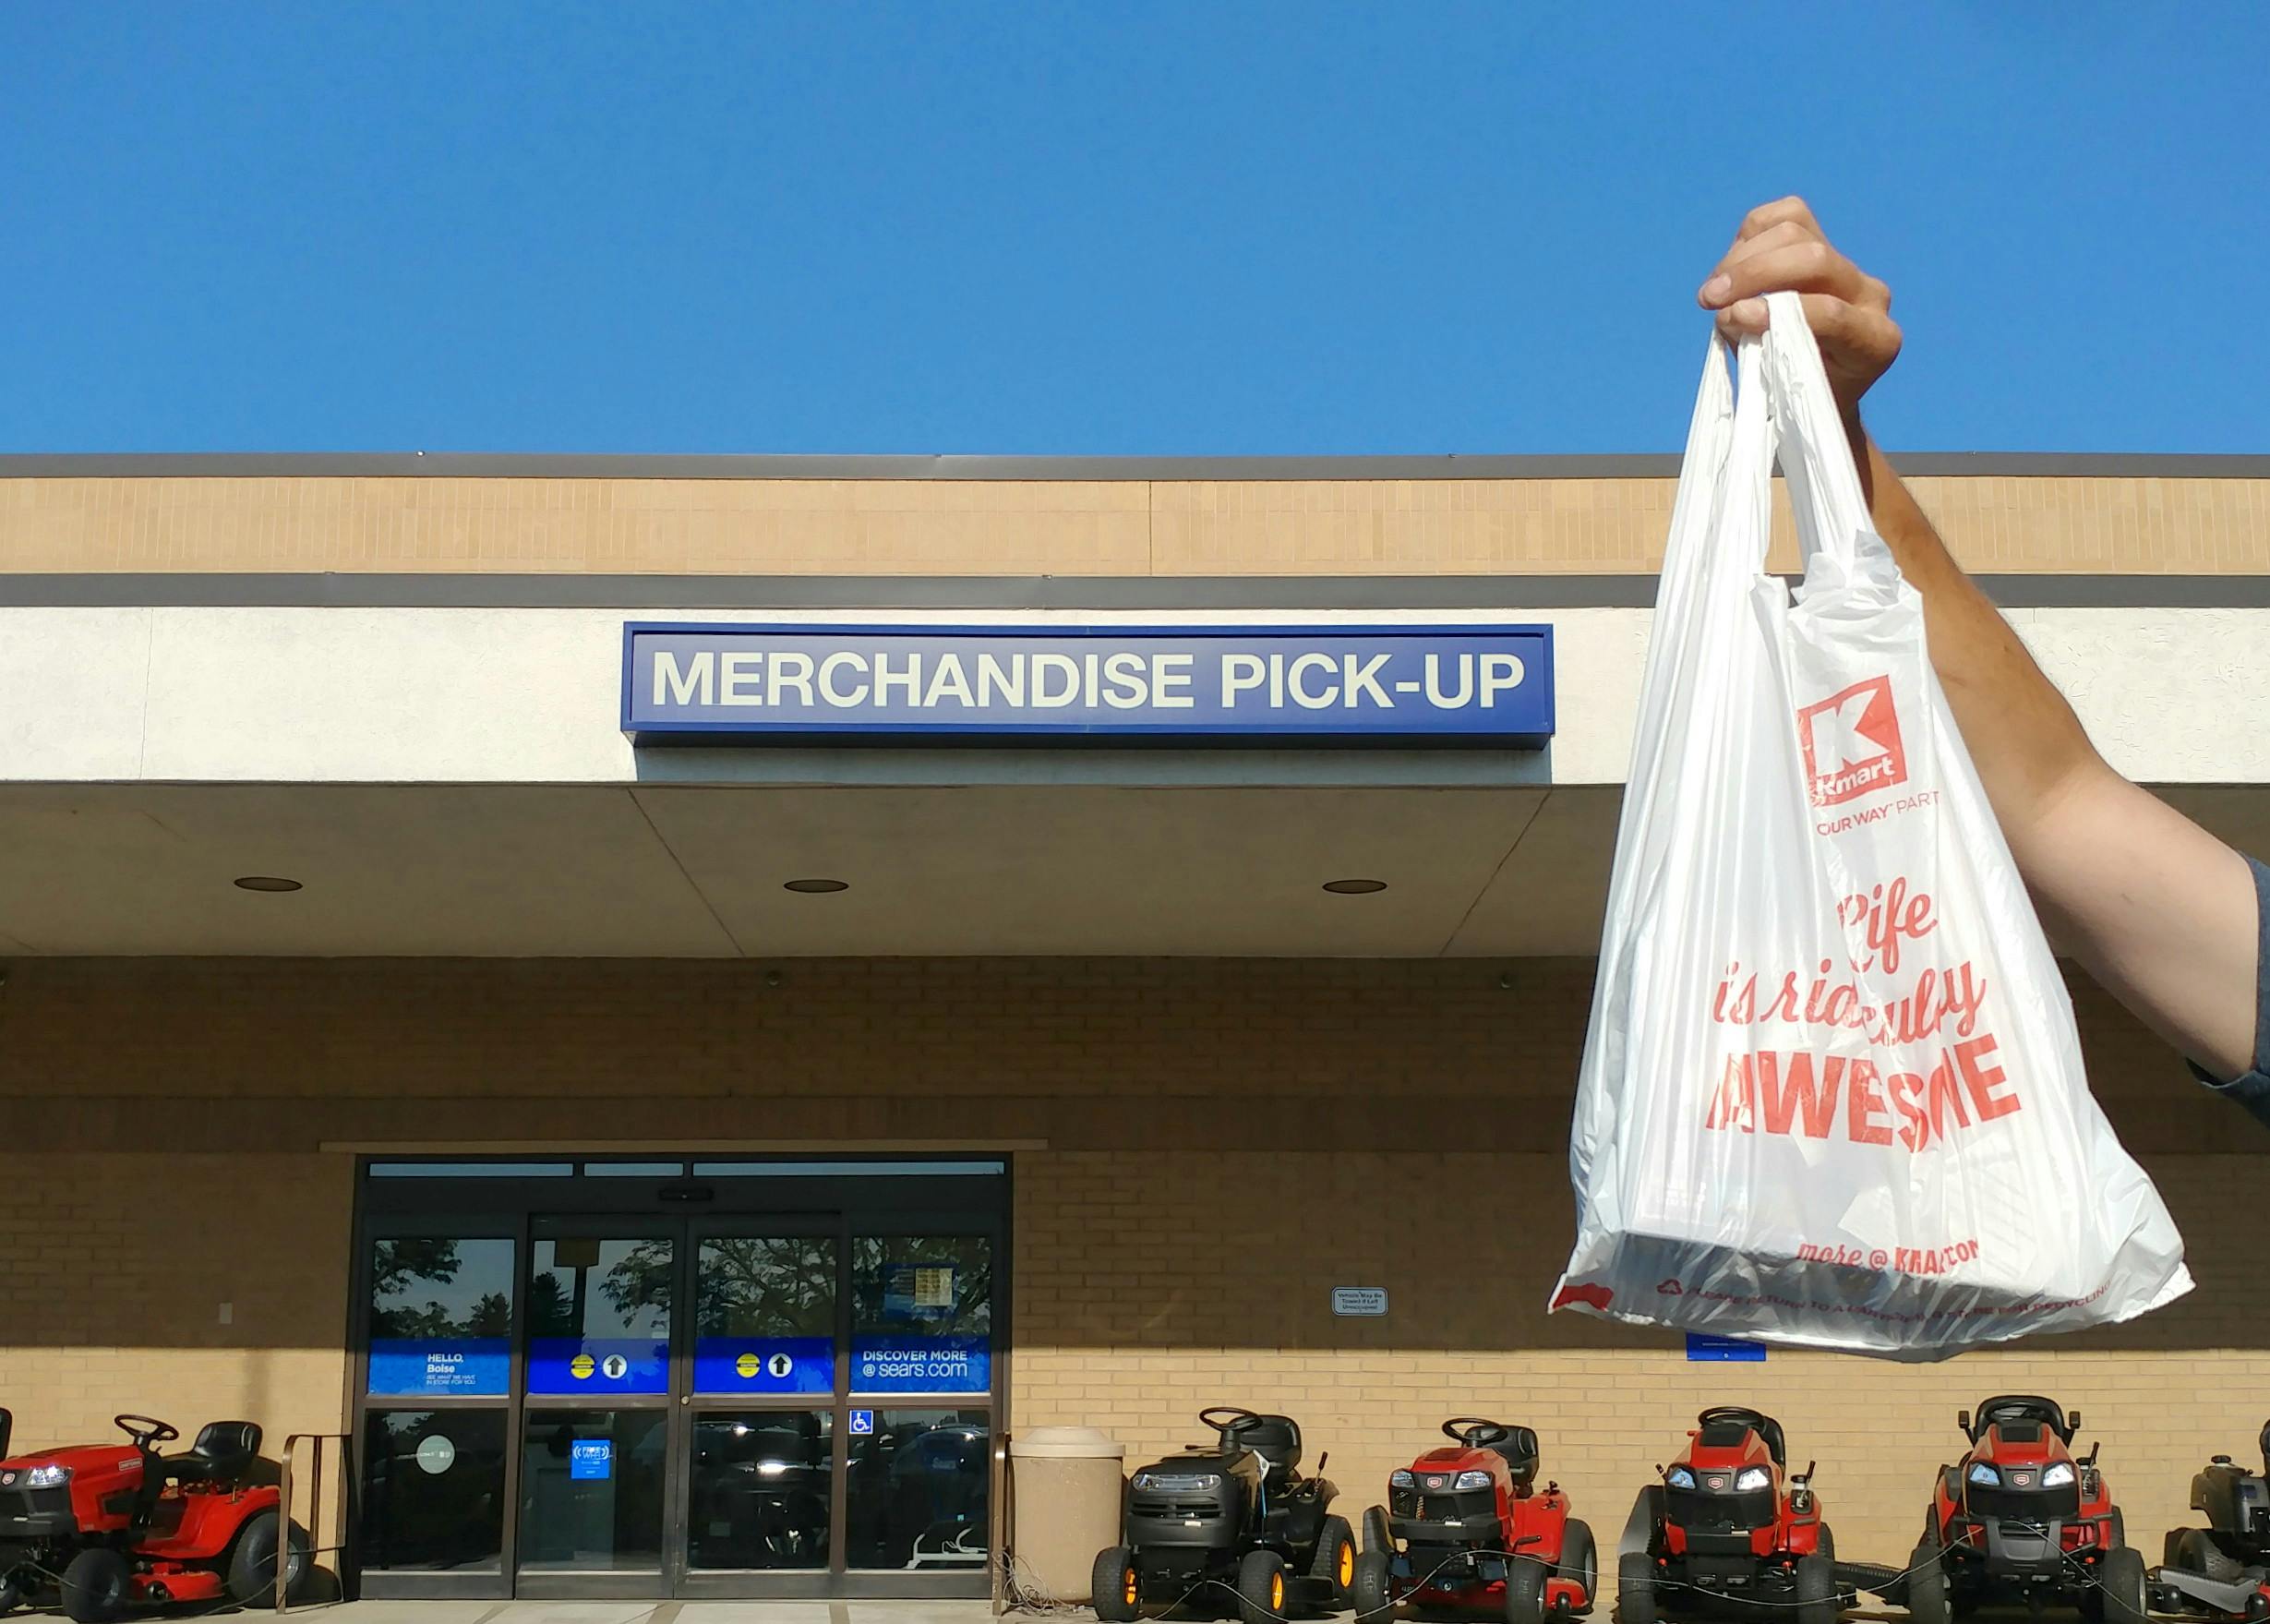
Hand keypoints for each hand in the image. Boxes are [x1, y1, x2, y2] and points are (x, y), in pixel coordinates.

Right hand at [1696, 197, 1900, 416]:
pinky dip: (1752, 234)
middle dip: (1755, 273)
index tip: (1731, 317)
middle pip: (1814, 258)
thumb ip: (1766, 351)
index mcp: (1875, 342)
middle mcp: (1871, 295)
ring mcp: (1849, 265)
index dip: (1776, 311)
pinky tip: (1733, 266)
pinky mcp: (1825, 241)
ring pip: (1796, 230)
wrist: (1825, 386)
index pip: (1831, 313)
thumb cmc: (1804, 397)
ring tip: (1715, 290)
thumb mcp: (1789, 391)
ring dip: (1743, 256)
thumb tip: (1732, 311)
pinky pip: (1788, 215)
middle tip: (1709, 298)